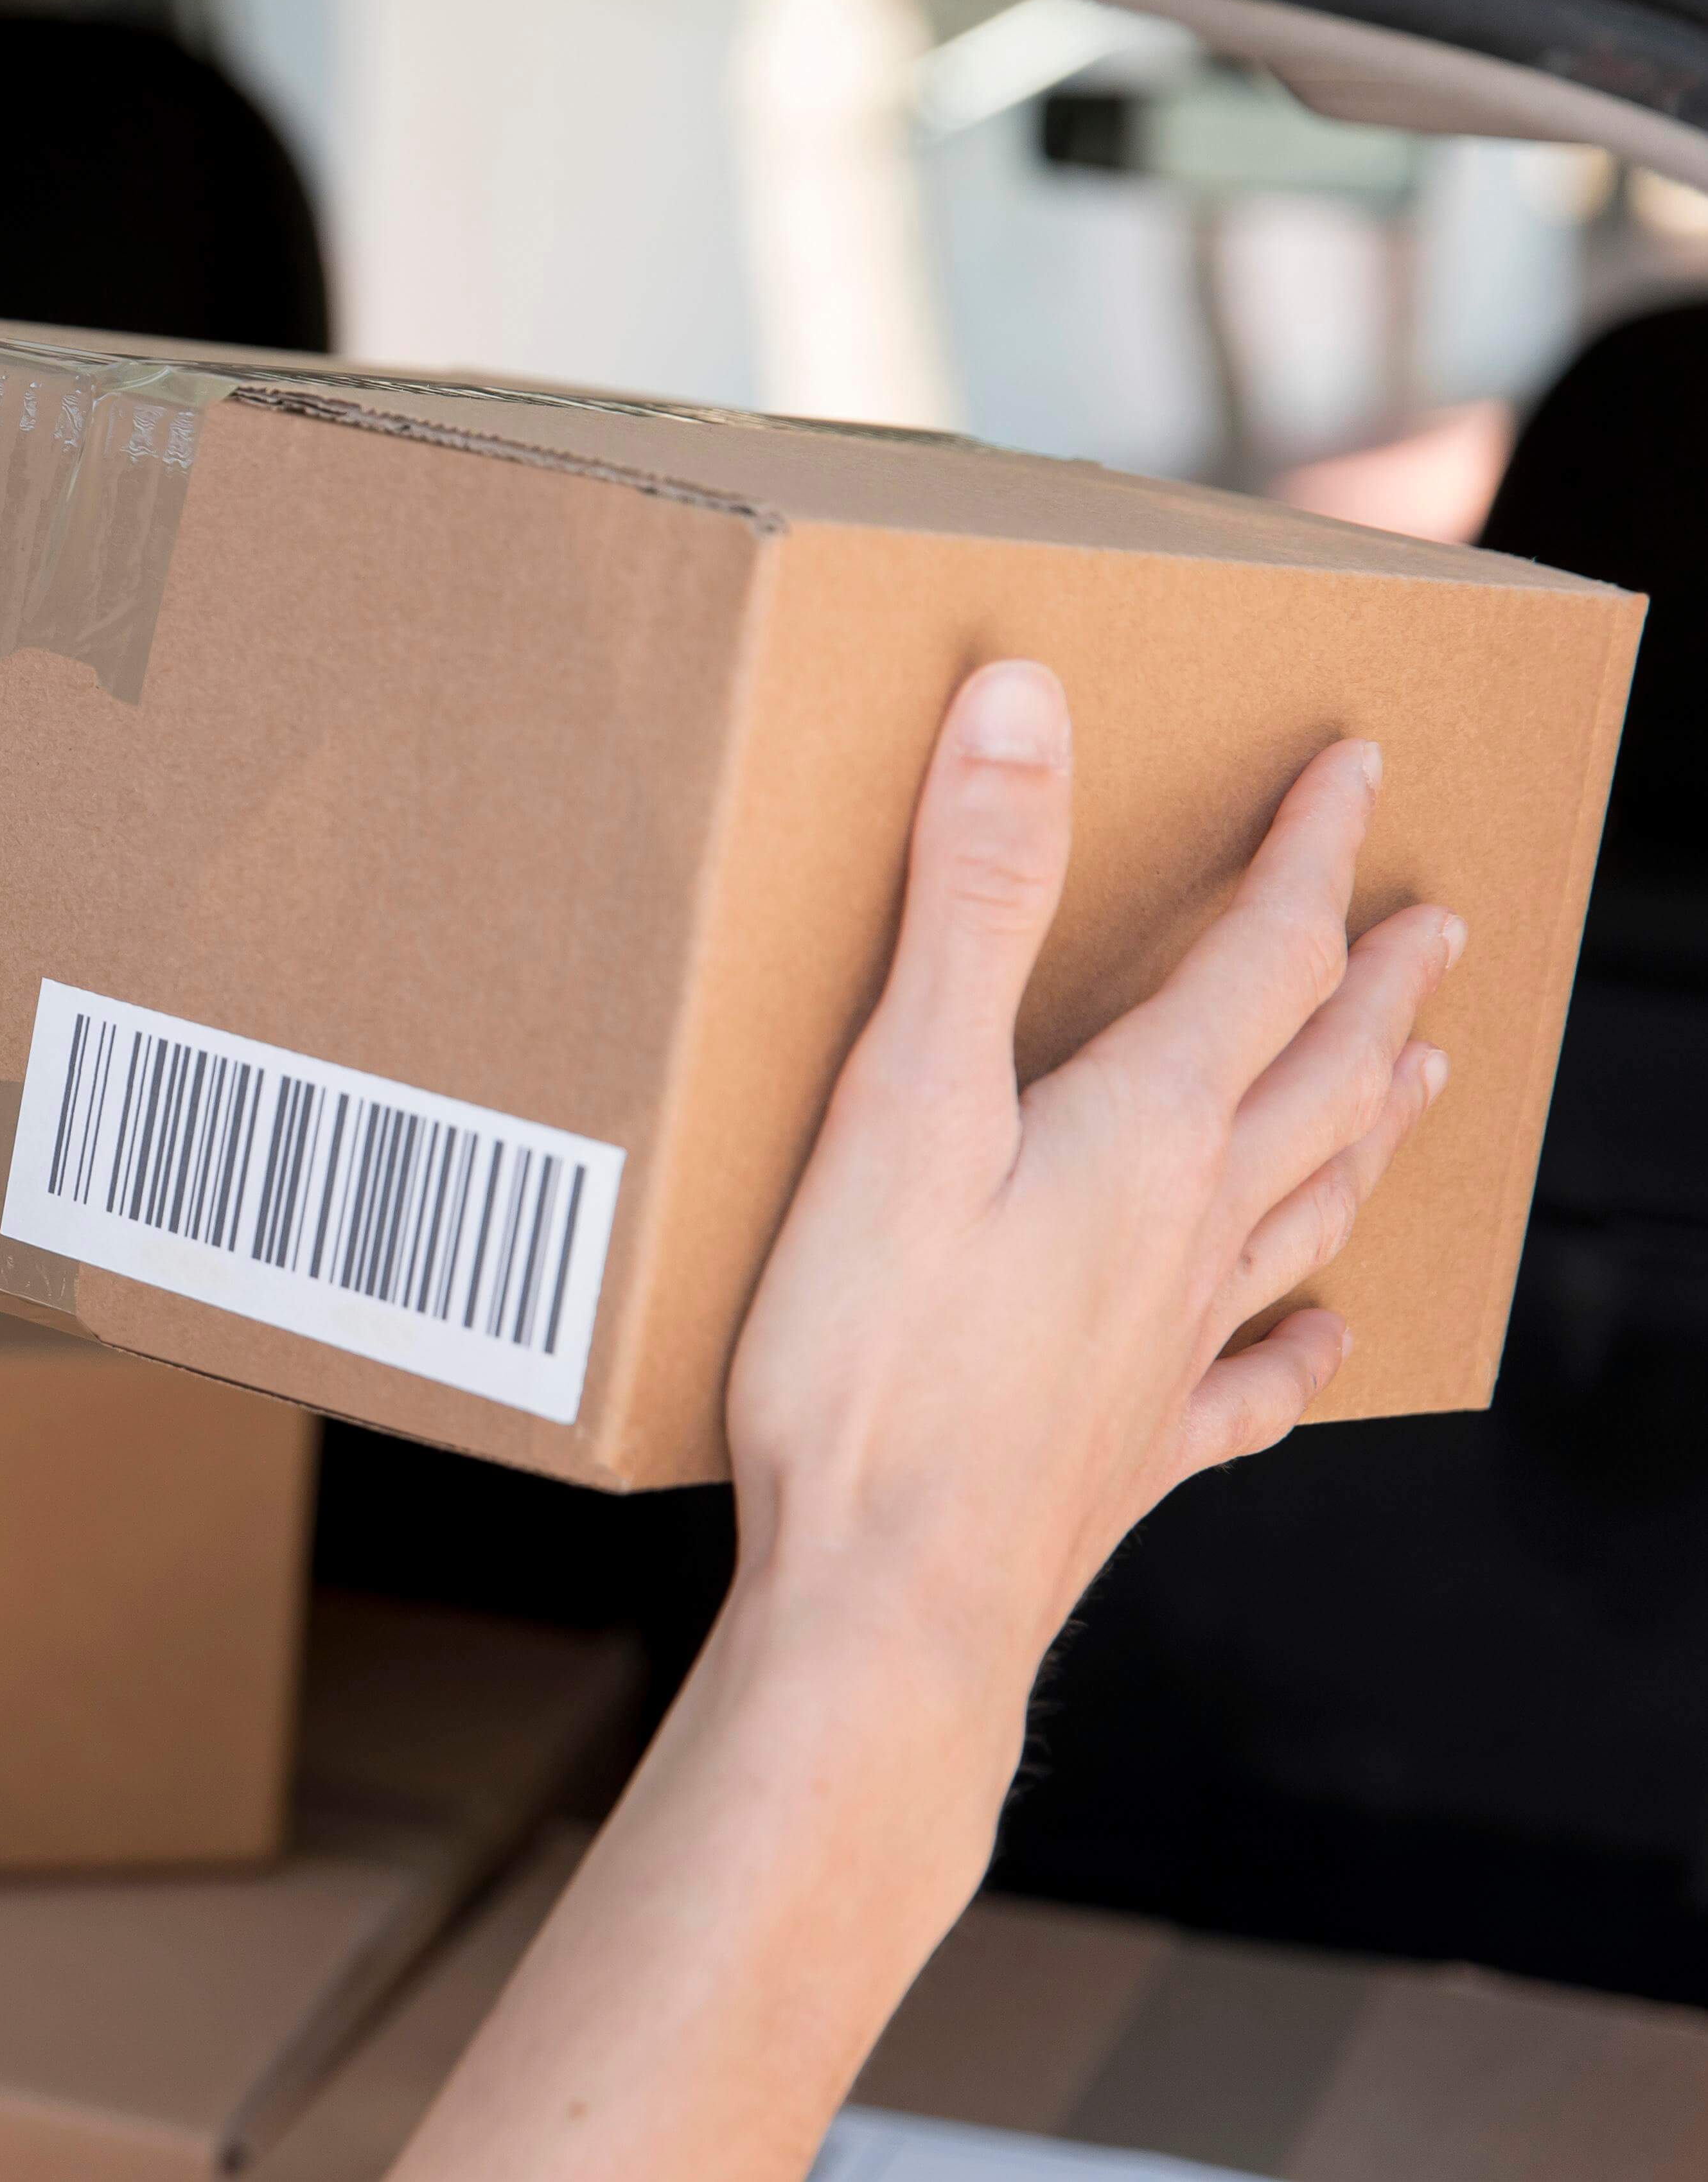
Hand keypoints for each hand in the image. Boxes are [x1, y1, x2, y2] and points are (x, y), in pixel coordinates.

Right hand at [726, 660, 1459, 1693]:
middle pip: (1317, 1080)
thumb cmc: (875, 1360)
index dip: (1308, 854)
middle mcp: (1190, 1231)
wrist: (892, 1604)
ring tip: (1411, 1077)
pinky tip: (1325, 1340)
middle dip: (1368, 984)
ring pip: (1308, 1210)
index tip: (1358, 771)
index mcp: (1143, 1133)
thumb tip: (1030, 707)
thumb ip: (972, 899)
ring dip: (1367, 1129)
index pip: (1258, 958)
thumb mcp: (902, 1096)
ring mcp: (1173, 1348)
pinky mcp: (1134, 1449)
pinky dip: (1297, 1349)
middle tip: (1435, 923)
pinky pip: (1249, 1386)